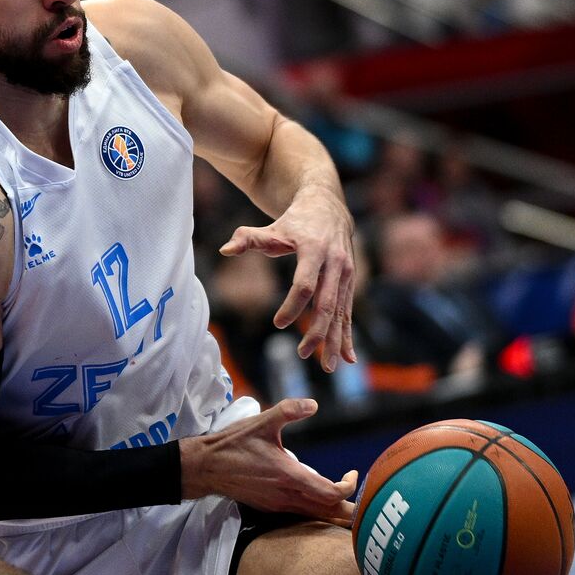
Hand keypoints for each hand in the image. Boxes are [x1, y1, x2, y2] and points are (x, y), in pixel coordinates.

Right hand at [181, 398, 356, 526]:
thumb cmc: (233, 445)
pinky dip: (317, 511)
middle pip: (330, 513)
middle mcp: (286, 496)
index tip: (352, 473)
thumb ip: (289, 411)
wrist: (205, 468)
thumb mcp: (261, 422)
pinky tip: (320, 498)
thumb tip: (313, 404)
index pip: (332, 493)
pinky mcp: (271, 507)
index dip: (349, 487)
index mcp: (289, 476)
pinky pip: (301, 515)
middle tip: (363, 495)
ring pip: (316, 517)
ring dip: (335, 511)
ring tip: (348, 498)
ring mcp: (278, 505)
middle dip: (351, 509)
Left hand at [220, 188, 355, 371]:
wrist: (328, 207)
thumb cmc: (294, 221)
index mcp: (314, 250)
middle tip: (303, 354)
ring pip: (342, 311)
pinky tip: (348, 357)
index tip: (277, 324)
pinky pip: (349, 311)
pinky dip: (348, 334)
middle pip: (327, 303)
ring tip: (328, 367)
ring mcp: (346, 273)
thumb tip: (224, 250)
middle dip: (317, 331)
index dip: (292, 306)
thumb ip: (247, 238)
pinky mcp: (350, 281)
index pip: (304, 284)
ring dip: (335, 340)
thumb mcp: (271, 227)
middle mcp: (335, 263)